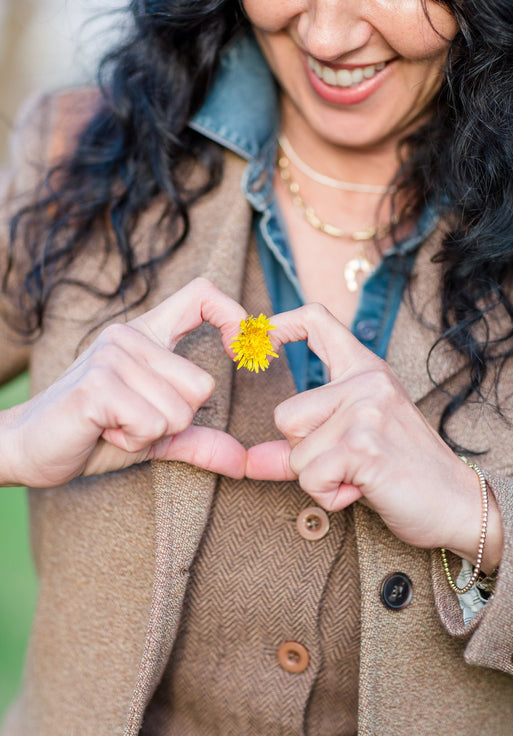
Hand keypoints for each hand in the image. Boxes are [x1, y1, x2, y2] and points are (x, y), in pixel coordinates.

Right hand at [0, 278, 248, 487]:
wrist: (26, 447)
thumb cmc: (93, 434)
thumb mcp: (155, 434)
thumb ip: (198, 439)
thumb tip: (242, 461)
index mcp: (146, 336)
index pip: (200, 294)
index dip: (232, 316)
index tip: (237, 352)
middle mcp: (129, 336)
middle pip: (202, 385)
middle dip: (175, 421)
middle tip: (132, 420)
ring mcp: (112, 356)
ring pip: (179, 412)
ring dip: (151, 434)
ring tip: (114, 426)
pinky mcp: (98, 384)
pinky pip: (152, 425)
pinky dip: (132, 442)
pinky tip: (104, 431)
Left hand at [245, 303, 502, 568]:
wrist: (456, 503)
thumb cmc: (404, 471)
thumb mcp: (353, 443)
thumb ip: (300, 447)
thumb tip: (246, 462)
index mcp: (365, 369)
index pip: (316, 320)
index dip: (279, 324)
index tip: (259, 340)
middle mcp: (366, 381)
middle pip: (285, 415)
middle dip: (303, 453)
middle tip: (345, 462)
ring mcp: (366, 410)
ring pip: (295, 451)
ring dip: (316, 478)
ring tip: (356, 476)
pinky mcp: (363, 445)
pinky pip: (310, 476)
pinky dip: (328, 495)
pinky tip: (361, 490)